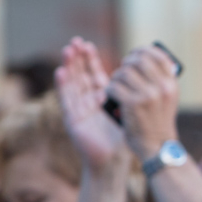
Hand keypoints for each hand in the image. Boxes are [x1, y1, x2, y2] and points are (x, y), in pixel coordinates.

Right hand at [56, 38, 127, 172]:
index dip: (89, 59)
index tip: (88, 44)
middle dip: (77, 58)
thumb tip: (140, 71)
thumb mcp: (128, 108)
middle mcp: (86, 101)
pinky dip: (63, 86)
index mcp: (100, 97)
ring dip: (68, 67)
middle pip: (79, 75)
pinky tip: (61, 72)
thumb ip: (129, 92)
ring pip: (70, 84)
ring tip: (66, 51)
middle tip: (74, 42)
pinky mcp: (72, 120)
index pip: (92, 74)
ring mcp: (77, 110)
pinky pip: (66, 100)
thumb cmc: (123, 136)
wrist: (114, 160)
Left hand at [108, 44, 181, 160]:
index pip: (157, 55)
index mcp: (171, 83)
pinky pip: (113, 86)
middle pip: (138, 60)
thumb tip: (143, 56)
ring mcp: (148, 95)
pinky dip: (109, 90)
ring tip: (117, 88)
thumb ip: (160, 79)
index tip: (133, 56)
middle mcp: (162, 87)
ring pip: (123, 72)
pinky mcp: (133, 104)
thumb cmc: (157, 120)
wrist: (157, 147)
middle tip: (122, 73)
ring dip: (116, 78)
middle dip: (126, 64)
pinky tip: (112, 97)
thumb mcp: (167, 98)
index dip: (141, 51)